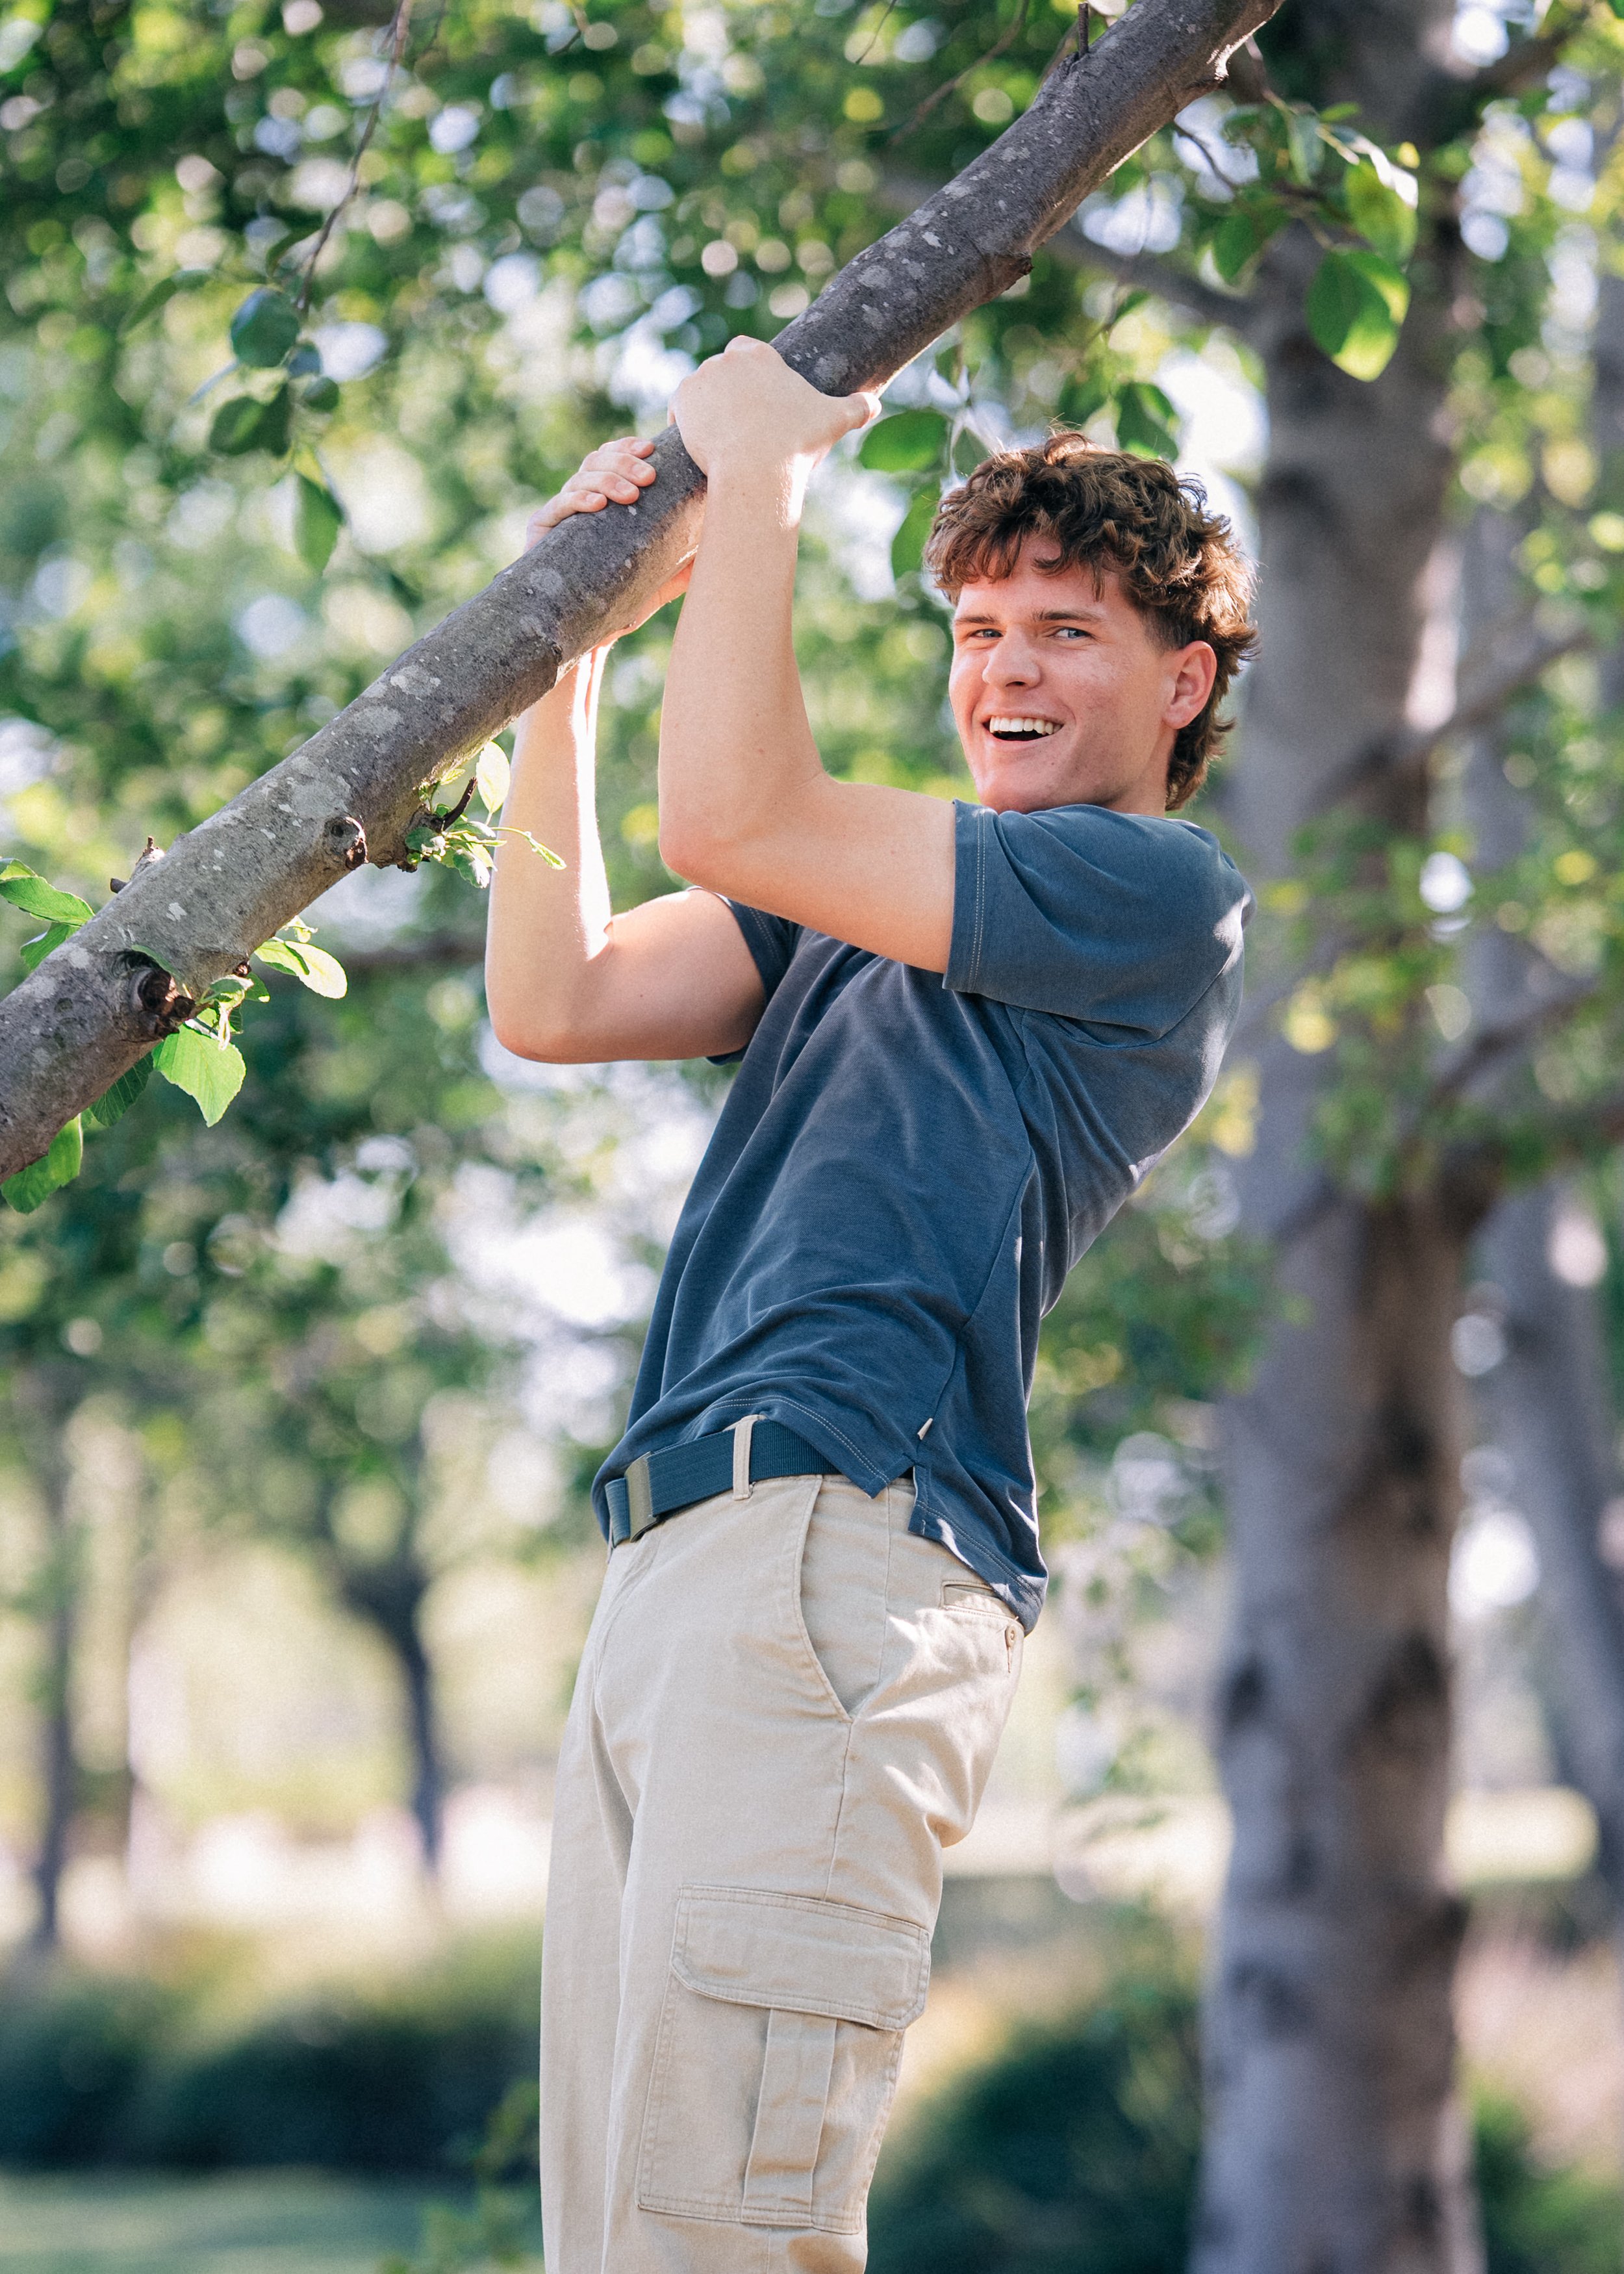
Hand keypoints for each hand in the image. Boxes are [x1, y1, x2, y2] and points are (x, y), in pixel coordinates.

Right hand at [525, 437, 693, 645]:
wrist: (583, 636)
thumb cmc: (620, 603)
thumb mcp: (659, 578)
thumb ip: (684, 561)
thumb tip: (722, 546)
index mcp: (605, 500)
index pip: (614, 458)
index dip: (630, 447)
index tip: (651, 449)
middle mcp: (580, 501)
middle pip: (597, 460)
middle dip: (624, 462)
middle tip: (648, 477)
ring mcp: (560, 514)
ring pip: (580, 478)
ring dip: (607, 480)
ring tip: (631, 495)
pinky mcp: (541, 531)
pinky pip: (558, 506)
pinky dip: (578, 500)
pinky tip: (597, 504)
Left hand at [671, 336, 878, 490]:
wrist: (757, 469)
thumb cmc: (797, 444)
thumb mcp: (834, 421)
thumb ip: (856, 408)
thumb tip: (875, 404)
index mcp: (761, 355)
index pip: (746, 350)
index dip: (747, 373)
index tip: (752, 396)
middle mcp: (729, 358)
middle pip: (721, 370)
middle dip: (726, 391)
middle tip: (735, 421)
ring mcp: (703, 376)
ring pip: (701, 388)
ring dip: (705, 405)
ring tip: (717, 433)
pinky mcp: (683, 397)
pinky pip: (680, 406)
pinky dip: (685, 419)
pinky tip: (695, 438)